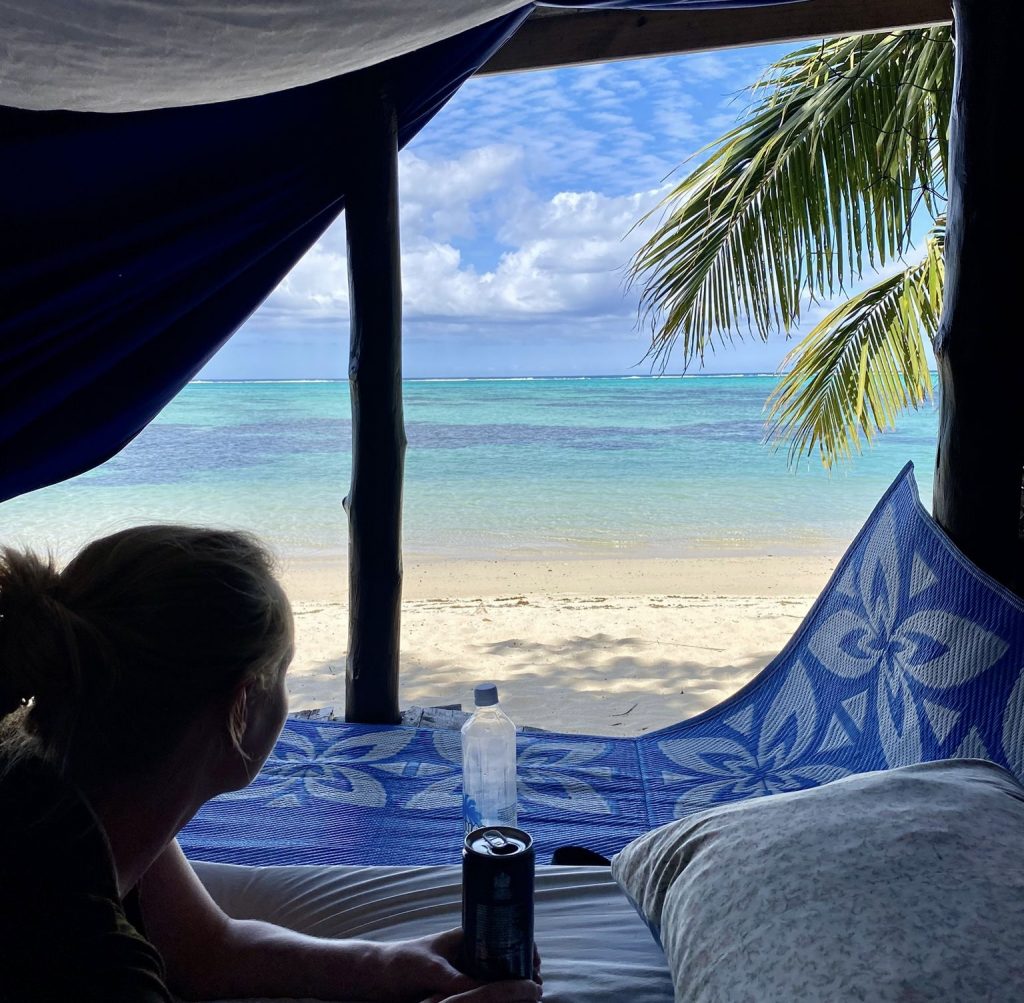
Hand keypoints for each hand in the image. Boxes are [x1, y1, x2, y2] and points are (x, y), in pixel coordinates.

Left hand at [379, 928, 541, 1002]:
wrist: (374, 978)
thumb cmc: (400, 964)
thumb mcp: (431, 970)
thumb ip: (457, 981)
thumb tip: (489, 992)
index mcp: (466, 936)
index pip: (504, 934)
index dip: (524, 946)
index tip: (535, 965)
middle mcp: (468, 951)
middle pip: (504, 957)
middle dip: (522, 970)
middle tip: (536, 988)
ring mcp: (462, 970)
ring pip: (495, 976)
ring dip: (509, 986)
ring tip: (527, 999)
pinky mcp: (455, 990)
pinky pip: (481, 992)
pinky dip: (494, 997)